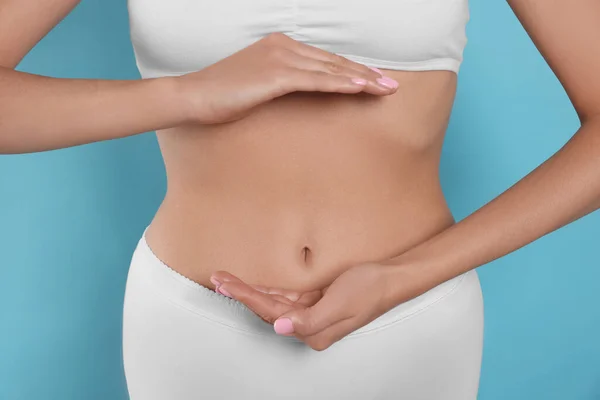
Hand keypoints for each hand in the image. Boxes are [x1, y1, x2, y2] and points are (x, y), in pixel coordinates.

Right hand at [174, 32, 398, 124]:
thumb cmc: (222, 95)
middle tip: (391, 86)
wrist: (193, 97)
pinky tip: (361, 89)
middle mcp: (284, 46)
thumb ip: (282, 83)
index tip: (374, 81)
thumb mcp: (257, 84)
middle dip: (366, 74)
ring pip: (331, 69)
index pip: (325, 59)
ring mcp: (280, 58)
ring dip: (362, 80)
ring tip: (386, 90)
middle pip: (334, 61)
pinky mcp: (276, 75)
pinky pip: (316, 80)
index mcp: (280, 46)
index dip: (353, 70)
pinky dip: (340, 84)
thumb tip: (302, 94)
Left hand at [210, 262, 428, 350]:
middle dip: (241, 293)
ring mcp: (311, 312)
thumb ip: (308, 320)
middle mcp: (309, 325)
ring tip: (226, 280)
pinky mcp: (315, 300)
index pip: (272, 314)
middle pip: (267, 309)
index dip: (247, 297)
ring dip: (250, 290)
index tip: (226, 285)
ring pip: (273, 302)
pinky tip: (251, 284)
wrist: (390, 277)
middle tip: (218, 279)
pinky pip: (285, 295)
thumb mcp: (339, 305)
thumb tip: (280, 328)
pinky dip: (267, 288)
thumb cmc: (369, 290)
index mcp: (314, 332)